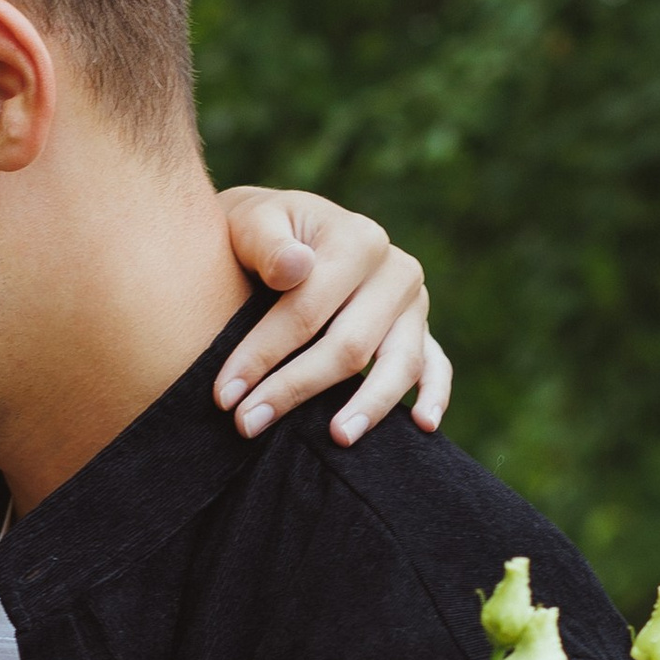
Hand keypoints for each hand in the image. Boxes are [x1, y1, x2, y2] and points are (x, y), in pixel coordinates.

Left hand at [215, 185, 451, 445]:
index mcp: (358, 240)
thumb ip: (267, 243)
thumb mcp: (253, 220)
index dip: (263, 355)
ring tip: (337, 438)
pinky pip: (436, 366)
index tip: (223, 396)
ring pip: (399, 364)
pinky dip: (434, 395)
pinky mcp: (421, 330)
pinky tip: (422, 426)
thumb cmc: (259, 231)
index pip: (308, 311)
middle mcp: (396, 271)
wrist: (282, 230)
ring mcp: (414, 304)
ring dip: (369, 405)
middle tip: (248, 424)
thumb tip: (295, 268)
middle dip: (295, 389)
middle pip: (350, 345)